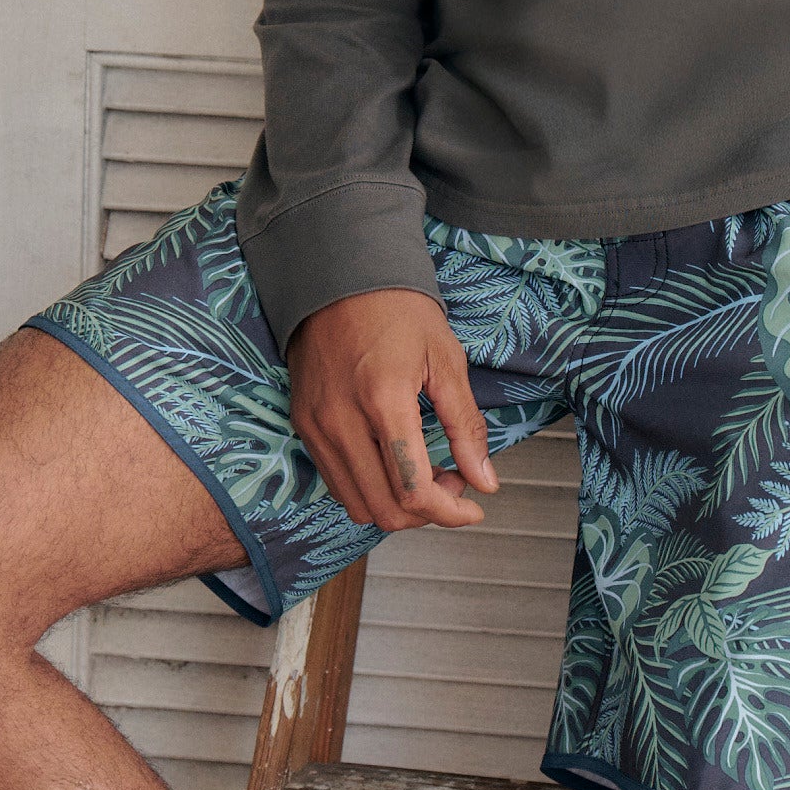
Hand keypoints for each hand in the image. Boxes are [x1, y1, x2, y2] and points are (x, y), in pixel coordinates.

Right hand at [287, 290, 500, 533]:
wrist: (340, 276)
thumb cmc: (396, 310)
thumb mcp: (446, 360)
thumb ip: (465, 426)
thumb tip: (485, 481)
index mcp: (383, 400)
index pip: (413, 488)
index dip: (450, 512)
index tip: (473, 508)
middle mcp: (341, 420)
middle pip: (384, 509)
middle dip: (428, 512)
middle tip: (454, 482)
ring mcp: (316, 425)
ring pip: (356, 504)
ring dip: (397, 504)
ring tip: (425, 473)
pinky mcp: (304, 424)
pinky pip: (336, 481)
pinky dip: (370, 488)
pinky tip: (394, 462)